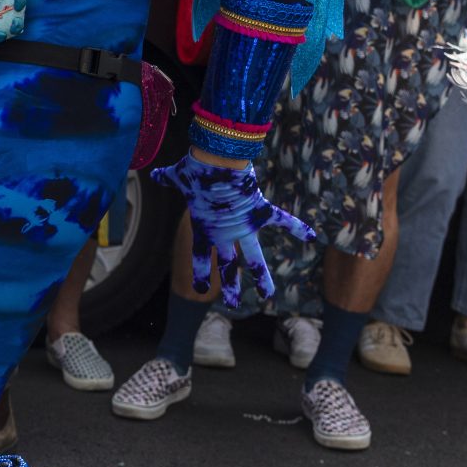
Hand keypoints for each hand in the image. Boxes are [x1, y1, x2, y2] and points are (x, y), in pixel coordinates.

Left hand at [150, 156, 316, 307]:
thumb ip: (167, 178)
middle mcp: (225, 233)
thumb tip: (154, 174)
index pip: (199, 257)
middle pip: (228, 266)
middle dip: (231, 287)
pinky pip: (283, 221)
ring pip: (254, 258)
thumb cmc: (195, 169)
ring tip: (267, 295)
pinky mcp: (260, 211)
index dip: (200, 274)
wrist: (216, 161)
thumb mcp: (177, 175)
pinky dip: (297, 227)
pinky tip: (312, 236)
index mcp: (204, 228)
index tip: (201, 289)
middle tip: (233, 305)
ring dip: (261, 277)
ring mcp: (244, 225)